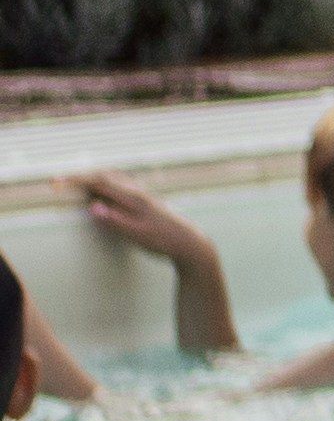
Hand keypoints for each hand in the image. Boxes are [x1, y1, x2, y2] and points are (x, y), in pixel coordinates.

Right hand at [73, 174, 215, 273]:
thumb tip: (92, 206)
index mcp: (133, 198)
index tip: (56, 182)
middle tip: (60, 183)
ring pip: (115, 180)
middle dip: (82, 177)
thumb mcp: (136, 234)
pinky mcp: (147, 202)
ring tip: (77, 184)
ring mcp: (144, 196)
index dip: (76, 181)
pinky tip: (105, 192)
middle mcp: (138, 193)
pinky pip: (122, 186)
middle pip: (106, 176)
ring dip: (95, 179)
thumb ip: (114, 220)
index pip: (100, 183)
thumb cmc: (163, 241)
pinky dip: (107, 184)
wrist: (190, 244)